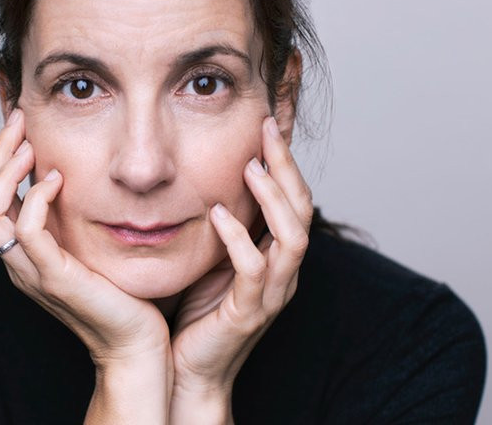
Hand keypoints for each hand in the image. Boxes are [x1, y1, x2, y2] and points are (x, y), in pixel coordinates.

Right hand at [0, 109, 171, 422]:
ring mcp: (30, 271)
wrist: (138, 348)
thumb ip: (82, 216)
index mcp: (23, 252)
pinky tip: (56, 180)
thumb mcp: (95, 245)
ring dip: (4, 171)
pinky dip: (34, 199)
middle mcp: (17, 261)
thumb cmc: (126, 297)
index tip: (20, 120)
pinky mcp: (53, 279)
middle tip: (19, 119)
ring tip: (29, 145)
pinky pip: (25, 232)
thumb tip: (87, 173)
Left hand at [168, 116, 314, 419]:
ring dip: (273, 198)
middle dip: (287, 167)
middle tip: (266, 128)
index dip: (286, 161)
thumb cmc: (196, 313)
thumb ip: (221, 223)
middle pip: (303, 210)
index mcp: (277, 257)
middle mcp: (283, 272)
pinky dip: (238, 238)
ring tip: (251, 166)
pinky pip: (253, 270)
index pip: (295, 199)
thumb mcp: (212, 256)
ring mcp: (271, 293)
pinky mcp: (248, 312)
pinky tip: (217, 214)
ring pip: (293, 238)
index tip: (267, 122)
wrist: (187, 370)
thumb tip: (207, 174)